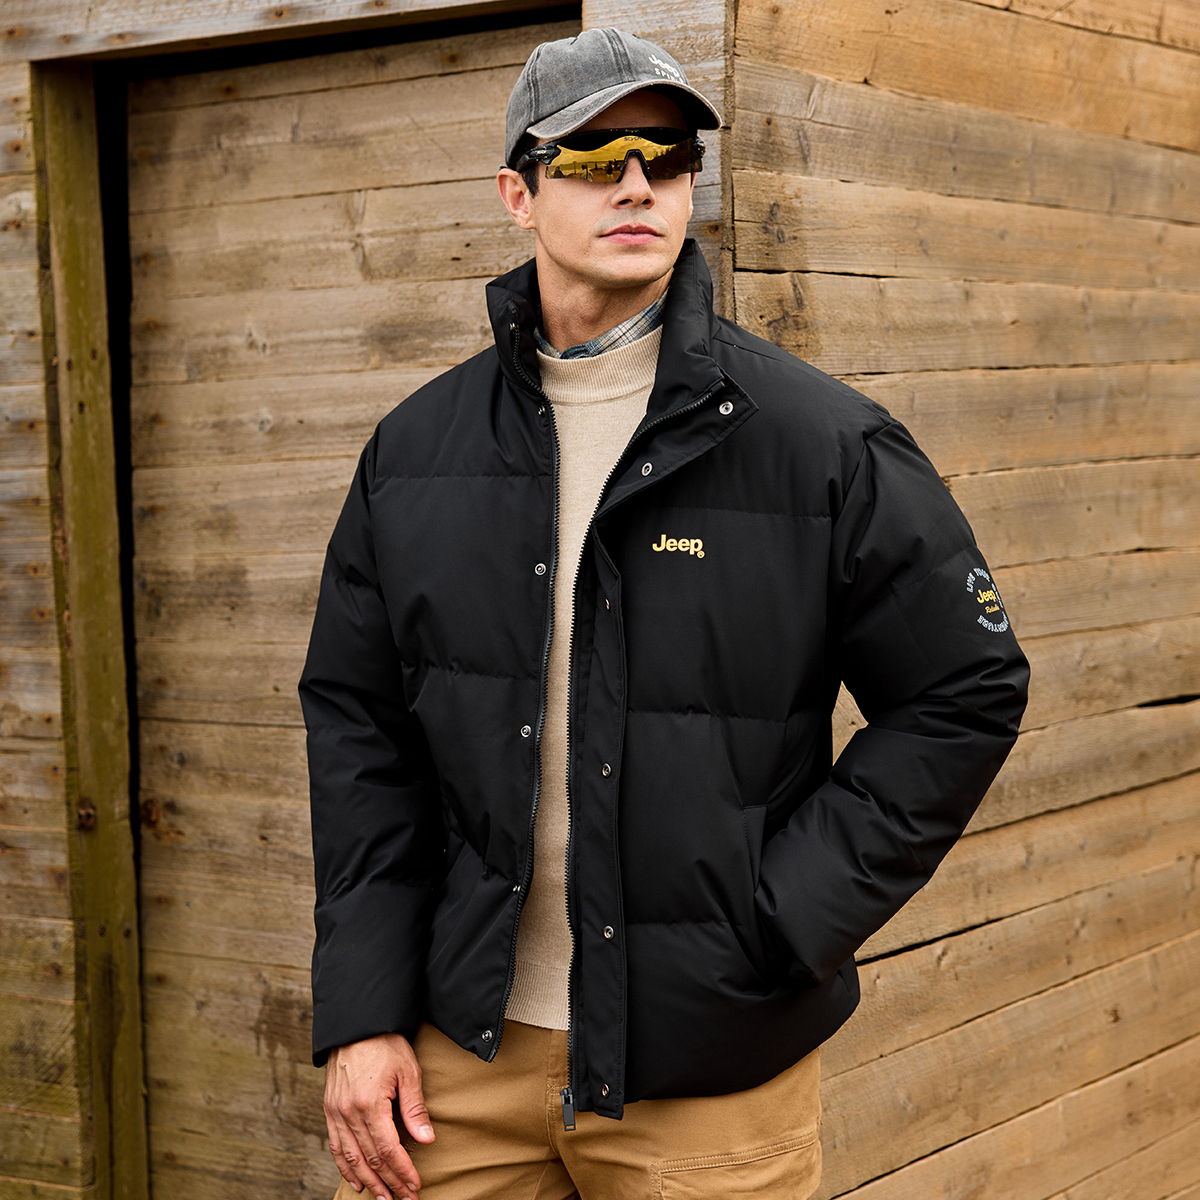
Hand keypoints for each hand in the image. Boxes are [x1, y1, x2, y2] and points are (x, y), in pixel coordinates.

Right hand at [324, 1032, 435, 1198]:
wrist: (357, 1024)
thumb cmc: (386, 1044)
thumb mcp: (408, 1072)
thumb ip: (415, 1109)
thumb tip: (427, 1140)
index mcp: (371, 1103)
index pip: (389, 1148)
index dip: (402, 1170)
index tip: (415, 1186)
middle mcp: (349, 1112)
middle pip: (371, 1158)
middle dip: (388, 1182)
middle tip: (404, 1199)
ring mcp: (336, 1112)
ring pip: (351, 1157)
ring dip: (368, 1181)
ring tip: (383, 1197)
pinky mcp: (330, 1109)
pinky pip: (335, 1146)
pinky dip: (344, 1166)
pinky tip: (355, 1180)